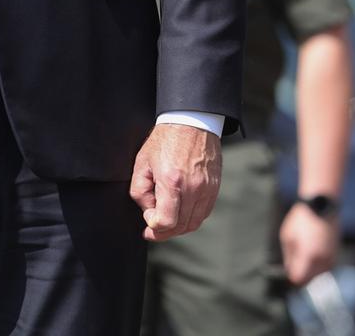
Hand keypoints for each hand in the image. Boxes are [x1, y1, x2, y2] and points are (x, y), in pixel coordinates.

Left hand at [129, 123, 221, 241]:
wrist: (191, 122)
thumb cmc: (164, 140)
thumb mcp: (141, 163)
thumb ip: (140, 191)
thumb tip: (148, 212)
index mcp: (172, 181)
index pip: (166, 222)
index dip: (153, 226)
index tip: (147, 219)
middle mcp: (193, 188)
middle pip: (180, 227)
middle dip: (164, 231)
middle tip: (152, 229)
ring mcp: (207, 189)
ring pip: (194, 223)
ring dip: (178, 228)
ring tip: (166, 221)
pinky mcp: (214, 188)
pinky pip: (203, 213)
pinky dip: (191, 218)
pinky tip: (180, 212)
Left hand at [280, 202, 339, 284]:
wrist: (321, 206)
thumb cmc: (301, 219)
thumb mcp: (287, 236)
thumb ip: (289, 257)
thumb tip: (289, 271)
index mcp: (308, 255)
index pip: (299, 278)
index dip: (291, 277)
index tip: (287, 270)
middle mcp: (323, 259)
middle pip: (309, 279)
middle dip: (301, 274)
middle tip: (294, 260)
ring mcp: (332, 257)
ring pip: (319, 274)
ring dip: (311, 270)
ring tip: (304, 252)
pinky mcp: (336, 253)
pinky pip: (326, 267)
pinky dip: (319, 264)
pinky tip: (313, 251)